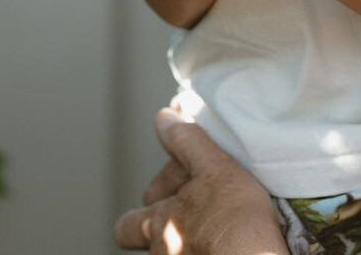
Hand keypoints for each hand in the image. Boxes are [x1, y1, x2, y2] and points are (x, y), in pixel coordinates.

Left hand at [114, 109, 287, 253]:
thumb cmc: (234, 219)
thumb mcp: (214, 167)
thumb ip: (187, 141)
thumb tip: (164, 118)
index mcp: (158, 223)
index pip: (125, 227)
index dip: (140, 216)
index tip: (164, 200)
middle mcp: (164, 252)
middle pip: (152, 243)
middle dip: (168, 229)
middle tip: (198, 215)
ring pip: (178, 253)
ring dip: (193, 241)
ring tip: (221, 228)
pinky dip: (211, 249)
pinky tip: (230, 243)